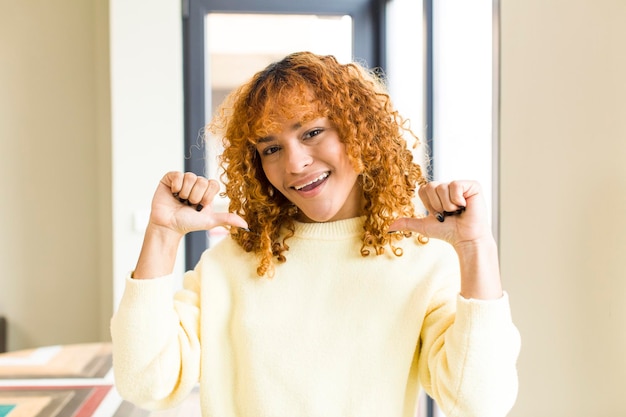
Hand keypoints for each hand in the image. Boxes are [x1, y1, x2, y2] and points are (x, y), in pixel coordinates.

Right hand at [149, 171, 247, 236]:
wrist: (168, 226)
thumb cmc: (188, 223)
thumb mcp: (210, 221)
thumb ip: (227, 218)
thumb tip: (246, 225)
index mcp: (206, 191)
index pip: (213, 184)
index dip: (207, 196)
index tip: (200, 205)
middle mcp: (195, 183)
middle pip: (202, 181)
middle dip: (195, 197)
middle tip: (188, 204)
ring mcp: (183, 180)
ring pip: (190, 177)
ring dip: (185, 193)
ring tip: (180, 200)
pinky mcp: (170, 178)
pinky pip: (177, 175)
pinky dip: (176, 186)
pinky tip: (173, 193)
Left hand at [390, 180, 502, 298]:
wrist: (465, 239)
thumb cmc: (448, 232)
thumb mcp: (425, 226)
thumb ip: (408, 223)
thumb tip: (389, 227)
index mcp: (438, 193)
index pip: (423, 189)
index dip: (429, 204)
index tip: (439, 214)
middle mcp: (448, 187)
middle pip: (431, 186)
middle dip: (437, 205)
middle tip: (449, 214)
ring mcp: (461, 185)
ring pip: (442, 187)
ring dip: (448, 205)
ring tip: (457, 212)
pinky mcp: (473, 186)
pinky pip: (456, 185)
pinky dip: (458, 200)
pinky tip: (465, 206)